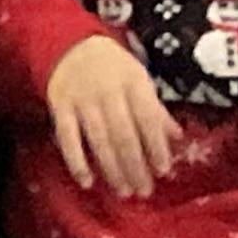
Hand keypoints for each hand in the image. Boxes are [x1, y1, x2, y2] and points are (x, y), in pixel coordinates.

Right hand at [45, 34, 179, 196]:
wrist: (70, 45)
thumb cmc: (113, 67)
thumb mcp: (139, 80)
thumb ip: (156, 109)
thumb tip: (177, 137)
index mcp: (133, 83)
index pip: (147, 119)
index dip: (156, 146)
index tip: (163, 171)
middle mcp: (108, 93)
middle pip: (124, 135)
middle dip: (135, 165)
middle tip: (144, 191)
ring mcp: (82, 101)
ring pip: (99, 140)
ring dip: (112, 169)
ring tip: (123, 191)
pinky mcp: (60, 109)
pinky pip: (68, 139)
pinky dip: (76, 161)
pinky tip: (87, 181)